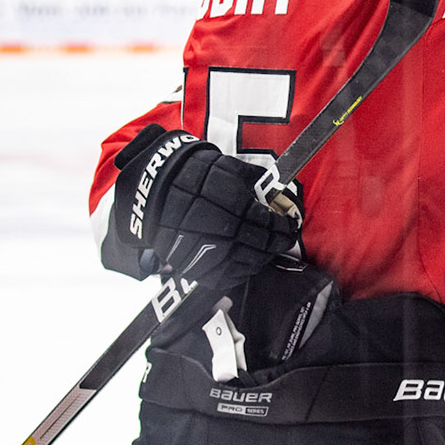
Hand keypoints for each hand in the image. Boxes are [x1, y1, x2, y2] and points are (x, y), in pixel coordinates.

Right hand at [106, 125, 301, 284]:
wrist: (155, 186)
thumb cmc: (194, 173)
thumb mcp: (230, 168)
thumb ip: (257, 183)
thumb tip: (279, 193)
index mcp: (234, 204)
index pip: (269, 224)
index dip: (283, 228)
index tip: (289, 227)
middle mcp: (221, 229)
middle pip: (260, 246)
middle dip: (276, 244)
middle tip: (283, 240)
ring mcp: (206, 250)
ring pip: (245, 264)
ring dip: (261, 259)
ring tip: (266, 251)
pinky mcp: (192, 265)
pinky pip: (224, 277)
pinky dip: (239, 272)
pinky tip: (245, 262)